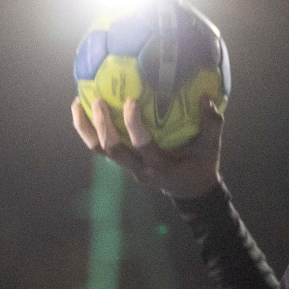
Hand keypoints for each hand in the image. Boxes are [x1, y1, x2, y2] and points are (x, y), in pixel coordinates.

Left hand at [72, 94, 222, 198]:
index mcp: (160, 167)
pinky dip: (88, 130)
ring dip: (87, 128)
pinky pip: (100, 148)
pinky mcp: (123, 163)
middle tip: (99, 101)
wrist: (191, 191)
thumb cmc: (200, 165)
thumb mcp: (210, 148)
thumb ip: (211, 124)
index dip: (133, 125)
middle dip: (103, 126)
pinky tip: (82, 109)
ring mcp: (128, 168)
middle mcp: (140, 170)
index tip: (131, 101)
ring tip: (78, 103)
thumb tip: (205, 97)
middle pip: (113, 150)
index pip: (142, 146)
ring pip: (100, 151)